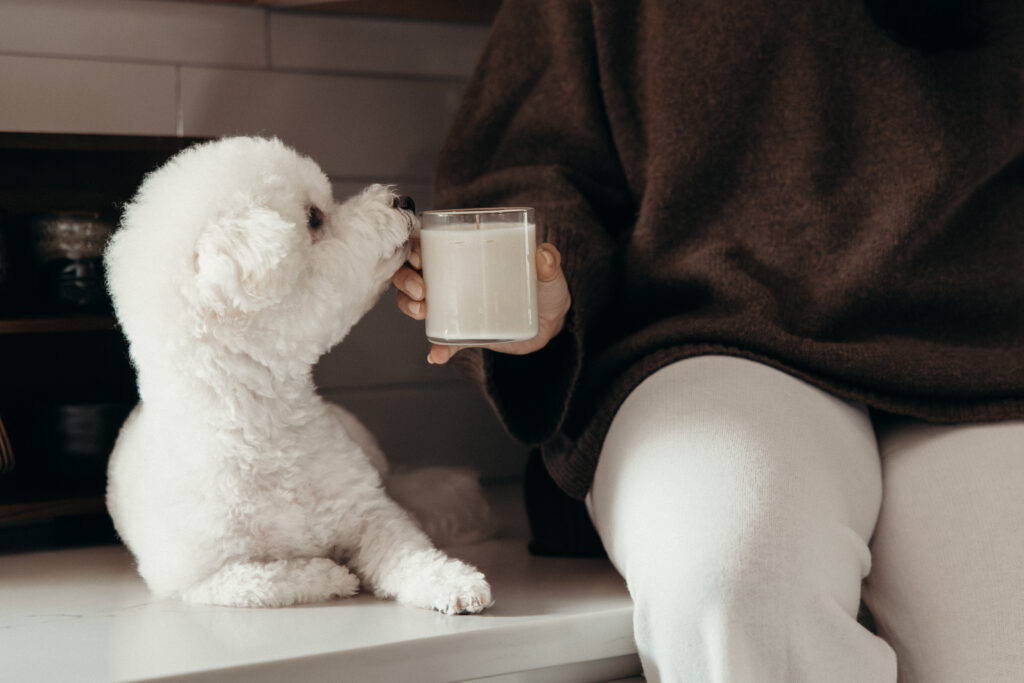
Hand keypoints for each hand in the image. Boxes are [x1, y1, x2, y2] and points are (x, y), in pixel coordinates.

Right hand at [392, 236, 571, 364]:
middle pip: (411, 271)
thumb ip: (550, 261)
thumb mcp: (549, 272)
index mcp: (464, 254)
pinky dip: (437, 348)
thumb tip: (543, 256)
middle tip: (423, 291)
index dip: (413, 247)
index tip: (419, 256)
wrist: (548, 323)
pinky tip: (436, 355)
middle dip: (406, 279)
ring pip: (414, 300)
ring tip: (422, 313)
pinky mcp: (461, 332)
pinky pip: (441, 340)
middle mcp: (451, 278)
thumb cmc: (544, 288)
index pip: (427, 243)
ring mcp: (452, 306)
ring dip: (409, 305)